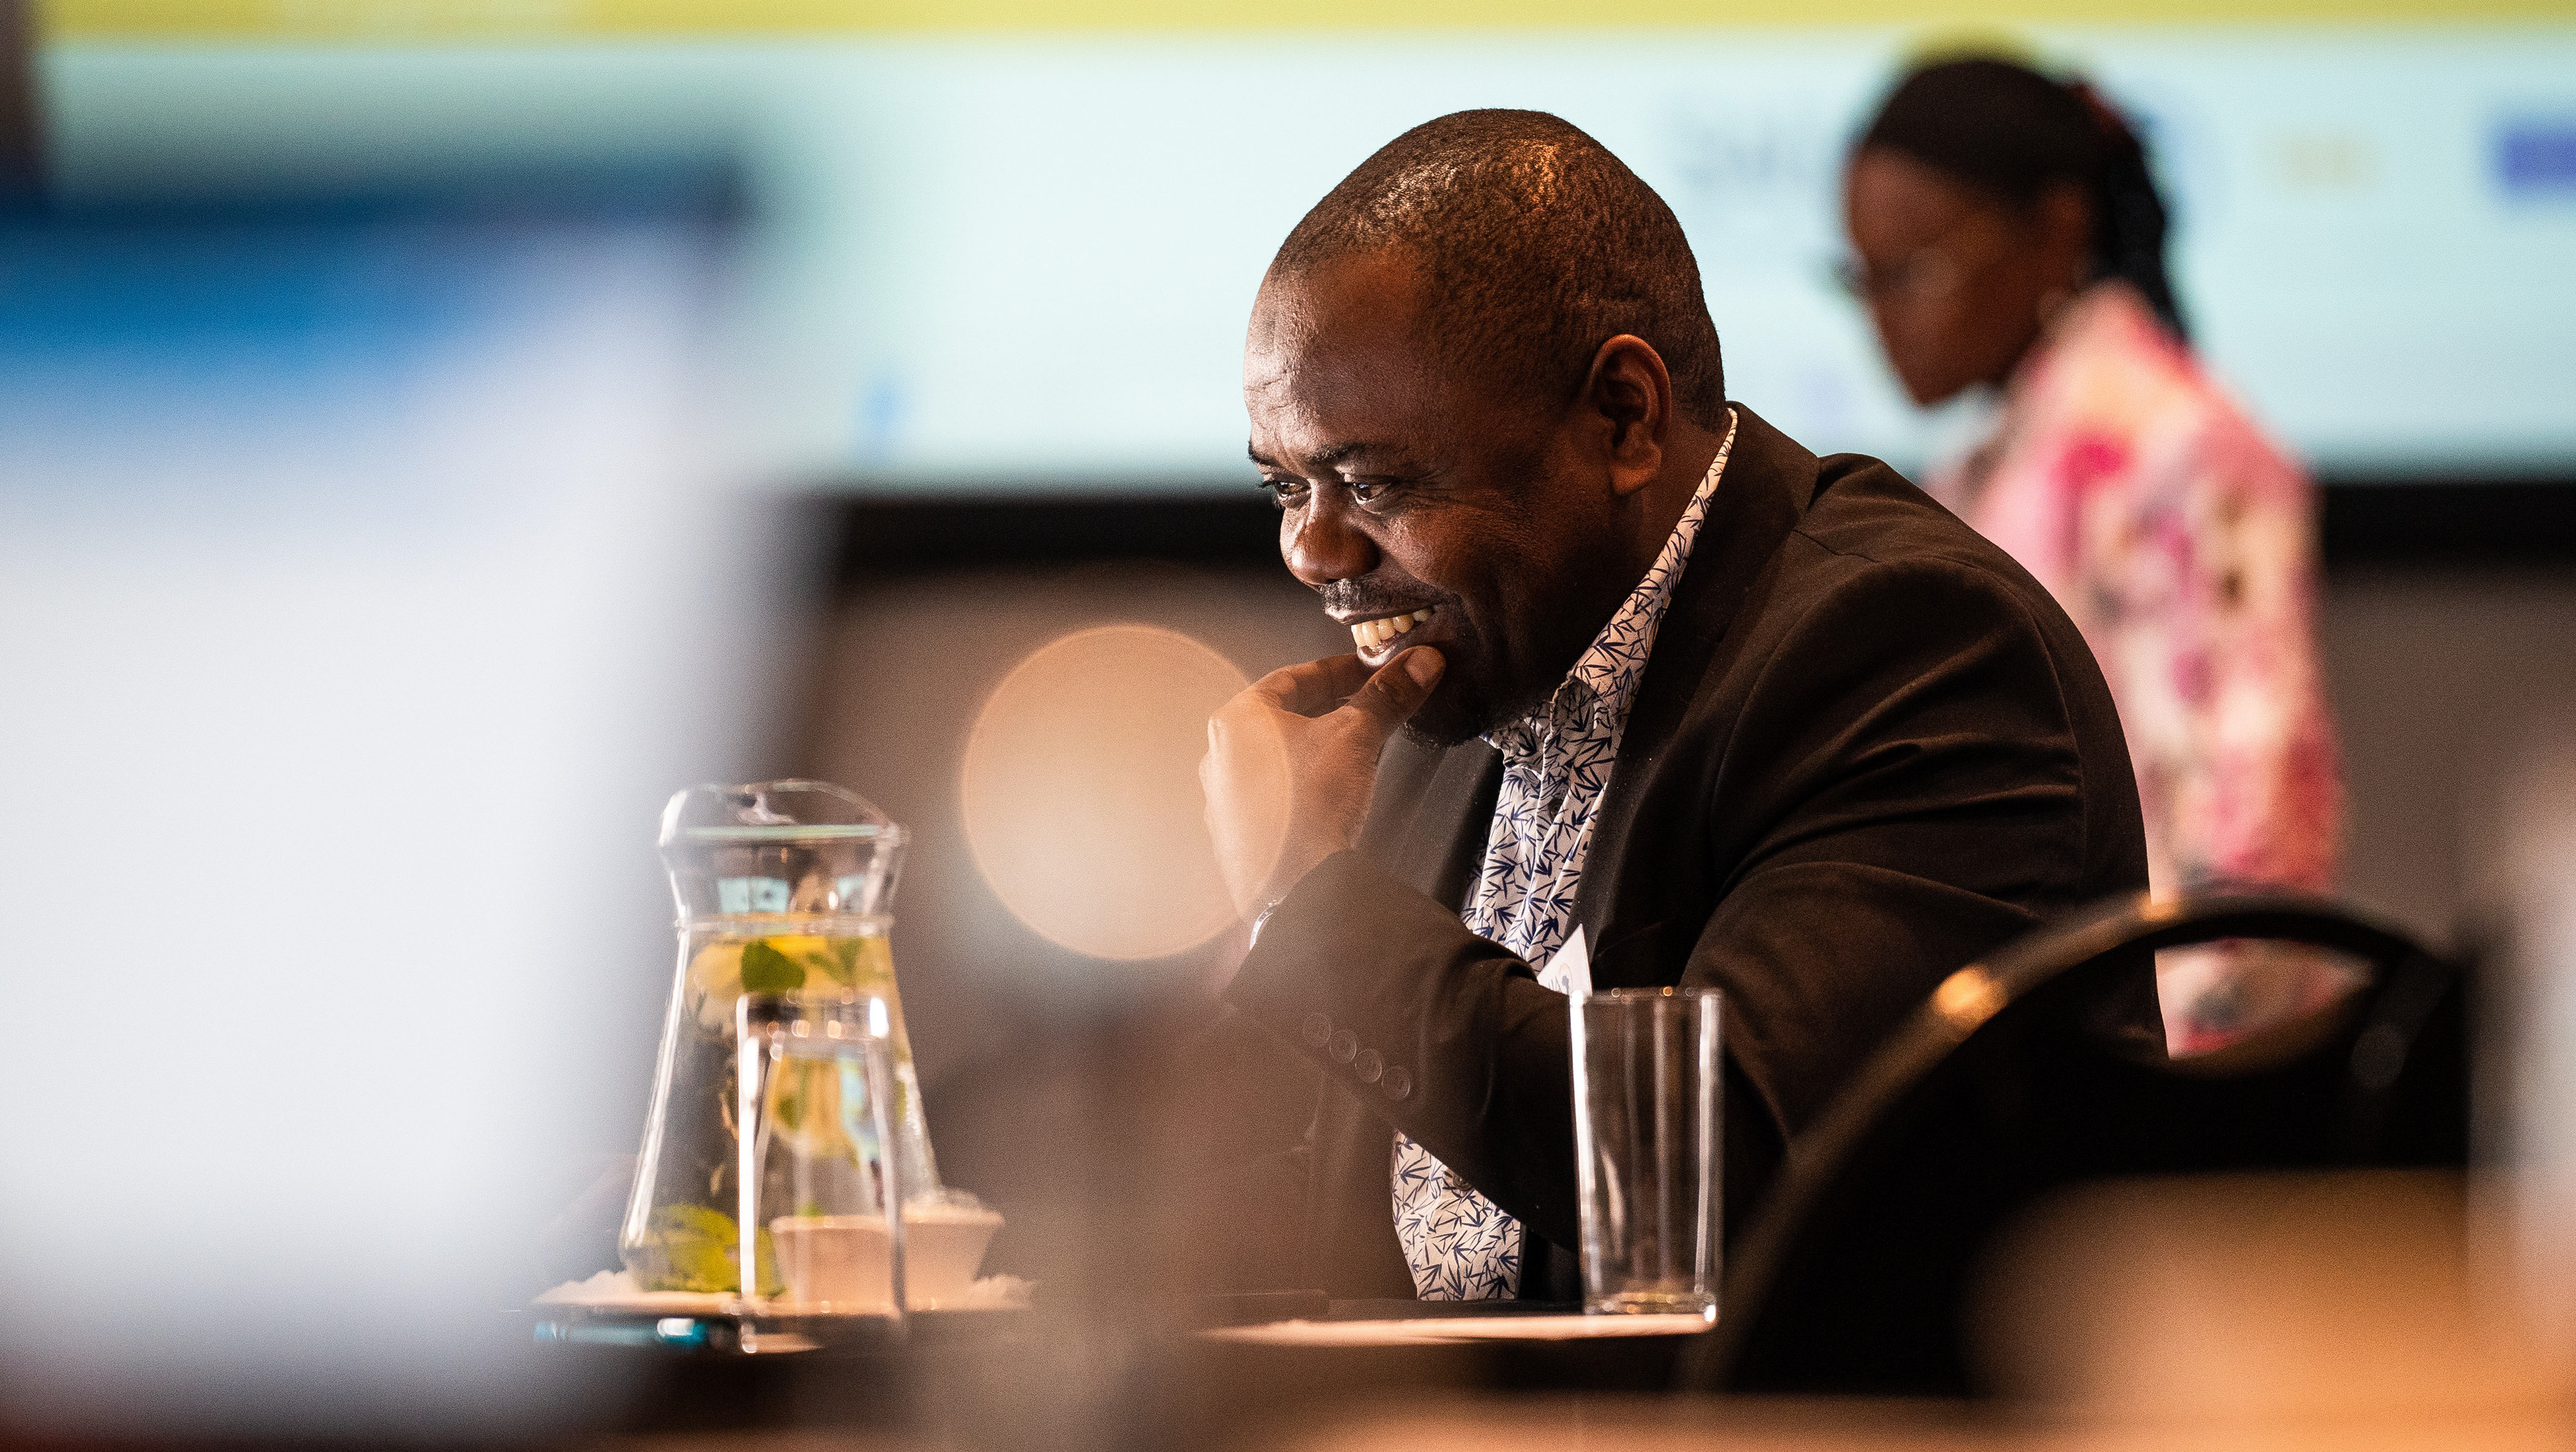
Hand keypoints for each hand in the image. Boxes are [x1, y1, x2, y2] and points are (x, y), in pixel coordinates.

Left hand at [1200, 646, 1445, 918]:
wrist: (1295, 889)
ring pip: (1278, 760)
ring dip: (1317, 750)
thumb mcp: (1357, 736)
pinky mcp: (1238, 839)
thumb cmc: (1310, 806)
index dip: (1339, 671)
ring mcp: (1224, 802)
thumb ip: (1387, 696)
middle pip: (1283, 719)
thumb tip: (1420, 663)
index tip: (1369, 672)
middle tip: (1369, 708)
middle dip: (1330, 710)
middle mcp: (1221, 758)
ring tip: (1357, 751)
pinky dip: (1304, 787)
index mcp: (1236, 721)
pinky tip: (1332, 797)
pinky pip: (1274, 798)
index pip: (1293, 677)